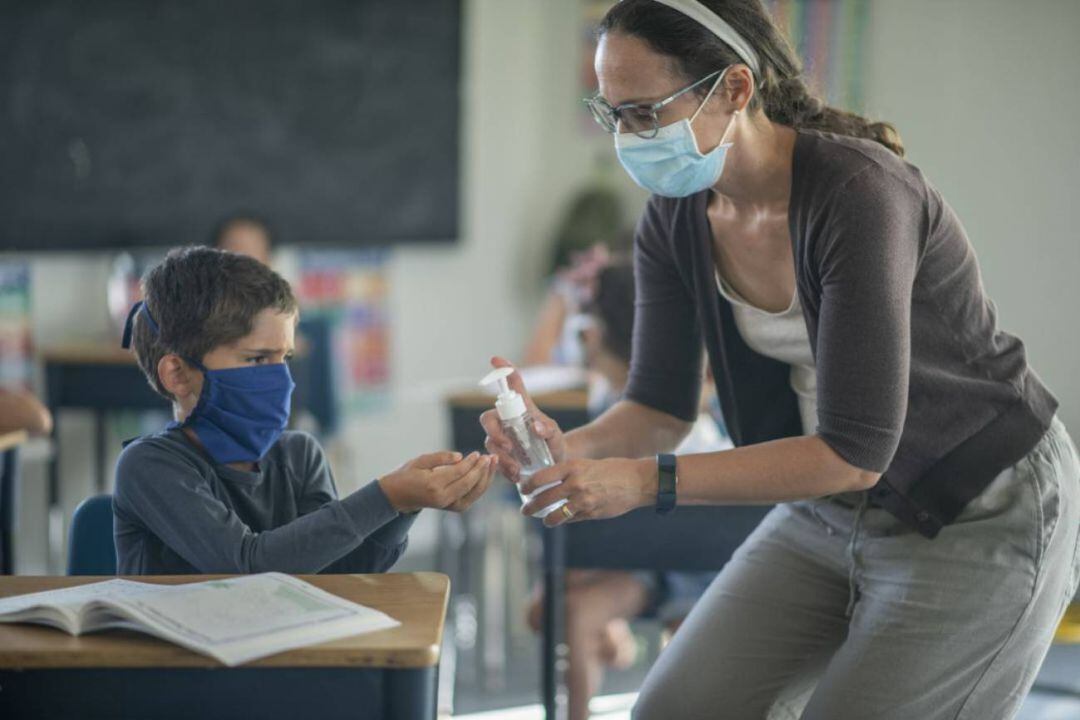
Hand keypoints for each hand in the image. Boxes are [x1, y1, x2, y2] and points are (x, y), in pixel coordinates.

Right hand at [379, 451, 497, 513]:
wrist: (399, 496)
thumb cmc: (408, 475)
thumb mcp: (419, 460)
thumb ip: (440, 457)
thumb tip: (460, 456)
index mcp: (433, 485)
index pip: (458, 472)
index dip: (470, 463)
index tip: (478, 453)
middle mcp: (443, 498)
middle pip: (469, 483)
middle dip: (482, 469)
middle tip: (490, 457)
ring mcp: (449, 505)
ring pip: (474, 492)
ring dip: (486, 478)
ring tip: (493, 463)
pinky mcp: (454, 508)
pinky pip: (472, 496)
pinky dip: (482, 485)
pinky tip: (487, 473)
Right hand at [480, 356, 567, 482]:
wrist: (555, 466)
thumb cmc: (555, 443)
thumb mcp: (556, 435)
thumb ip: (549, 430)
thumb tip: (536, 427)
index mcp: (521, 409)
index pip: (512, 386)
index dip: (503, 371)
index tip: (496, 360)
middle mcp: (507, 422)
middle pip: (488, 418)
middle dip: (494, 431)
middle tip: (508, 445)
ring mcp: (501, 439)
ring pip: (489, 443)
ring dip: (501, 456)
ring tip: (517, 468)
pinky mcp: (500, 457)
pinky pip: (493, 462)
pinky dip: (503, 469)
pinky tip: (516, 476)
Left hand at [519, 457, 655, 527]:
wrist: (637, 481)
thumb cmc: (613, 470)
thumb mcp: (587, 464)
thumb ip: (569, 474)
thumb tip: (551, 483)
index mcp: (572, 467)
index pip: (541, 477)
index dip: (528, 485)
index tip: (523, 489)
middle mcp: (575, 484)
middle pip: (544, 498)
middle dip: (530, 506)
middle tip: (524, 510)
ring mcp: (583, 501)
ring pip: (555, 515)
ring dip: (546, 519)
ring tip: (544, 520)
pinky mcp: (591, 513)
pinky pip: (572, 519)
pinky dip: (566, 520)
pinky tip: (563, 519)